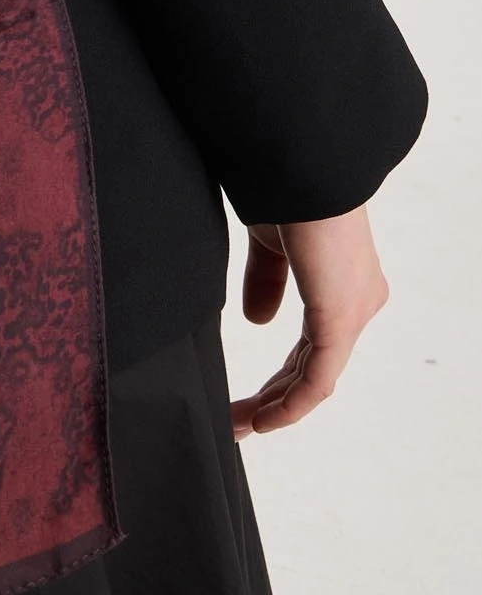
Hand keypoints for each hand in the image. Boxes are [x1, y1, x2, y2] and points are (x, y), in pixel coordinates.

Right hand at [230, 204, 388, 439]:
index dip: (279, 376)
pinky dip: (290, 404)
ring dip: (275, 406)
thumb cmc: (285, 191)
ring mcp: (354, 313)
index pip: (312, 345)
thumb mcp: (269, 244)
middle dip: (273, 398)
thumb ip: (265, 282)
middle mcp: (358, 302)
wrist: (299, 169)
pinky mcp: (341, 321)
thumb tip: (257, 321)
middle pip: (313, 368)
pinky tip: (263, 421)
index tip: (245, 397)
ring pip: (315, 379)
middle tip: (237, 419)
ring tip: (239, 425)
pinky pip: (318, 378)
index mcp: (343, 283)